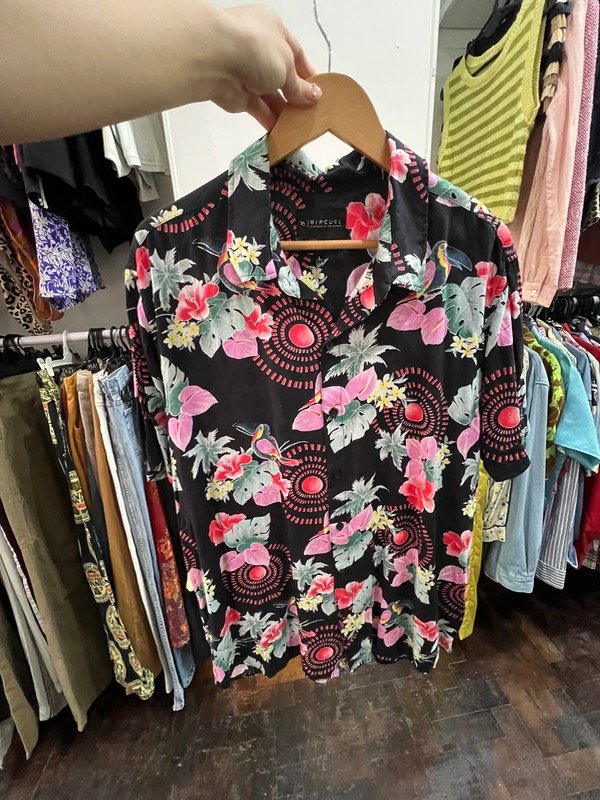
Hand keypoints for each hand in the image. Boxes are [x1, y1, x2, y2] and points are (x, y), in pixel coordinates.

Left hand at [211, 4, 321, 128]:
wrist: (215, 59)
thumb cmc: (257, 49)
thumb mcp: (286, 65)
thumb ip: (300, 85)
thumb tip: (314, 96)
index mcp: (273, 29)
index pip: (295, 52)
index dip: (308, 73)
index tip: (319, 91)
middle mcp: (259, 49)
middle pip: (282, 75)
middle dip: (297, 94)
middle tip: (312, 113)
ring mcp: (246, 72)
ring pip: (270, 94)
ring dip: (285, 111)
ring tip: (301, 126)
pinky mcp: (237, 95)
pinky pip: (258, 108)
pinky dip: (270, 119)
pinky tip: (284, 132)